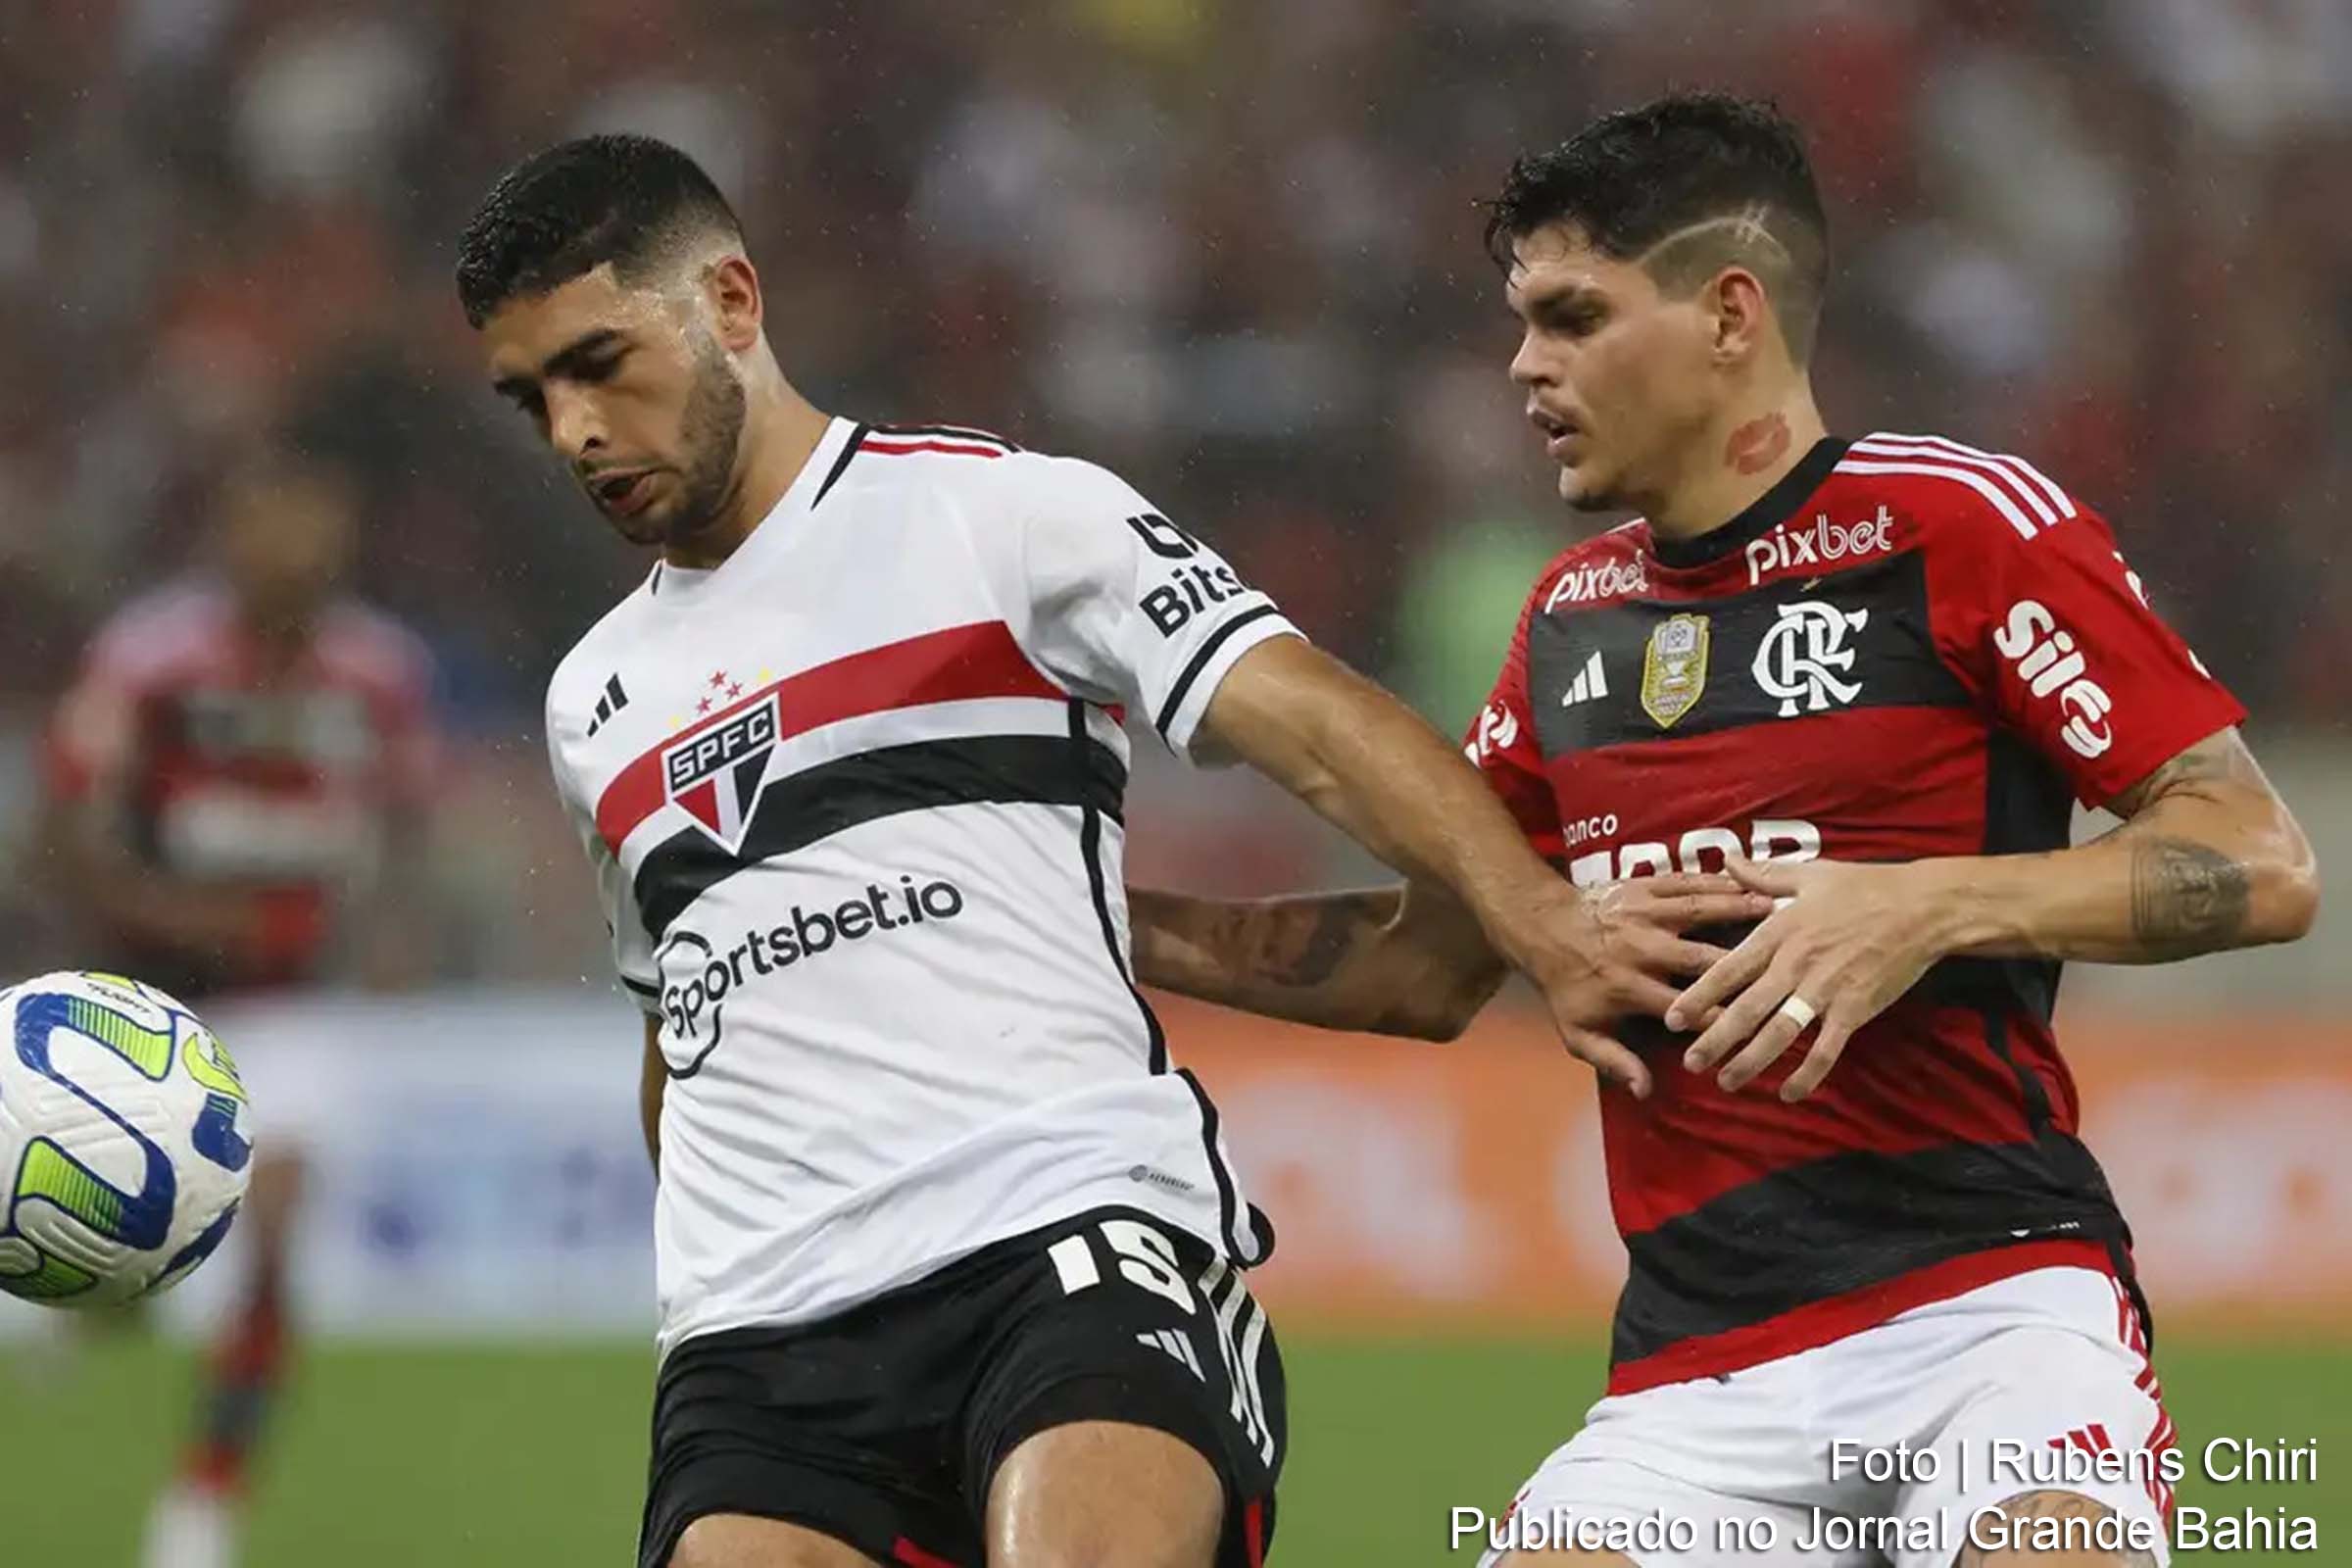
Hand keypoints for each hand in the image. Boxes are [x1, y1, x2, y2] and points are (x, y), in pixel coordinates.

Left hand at [1503, 873, 1776, 1098]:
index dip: (1720, 1019)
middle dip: (1739, 962)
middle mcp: (1641, 949)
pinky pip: (1685, 883)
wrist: (1542, 927)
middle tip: (1782, 963)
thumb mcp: (1578, 1031)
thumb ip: (1612, 1060)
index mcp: (1630, 988)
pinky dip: (1716, 882)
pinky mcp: (1645, 887)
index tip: (1756, 1028)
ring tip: (1775, 910)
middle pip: (1698, 958)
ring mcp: (1644, 914)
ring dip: (1736, 910)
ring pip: (1697, 911)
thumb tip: (1644, 1089)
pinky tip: (1747, 882)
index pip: (1683, 1008)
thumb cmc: (1567, 985)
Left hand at [1668, 853, 1951, 1100]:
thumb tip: (1728, 860)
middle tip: (1690, 1063)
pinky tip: (1790, 1093)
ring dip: (1751, 1061)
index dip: (1698, 995)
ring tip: (1726, 1082)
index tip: (1672, 1019)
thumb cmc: (1864, 887)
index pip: (1728, 968)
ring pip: (1780, 1033)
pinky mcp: (1855, 1009)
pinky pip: (1826, 1049)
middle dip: (1714, 1039)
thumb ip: (1763, 875)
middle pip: (1746, 1008)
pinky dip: (1808, 1074)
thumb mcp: (1809, 874)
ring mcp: (1826, 989)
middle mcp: (1796, 964)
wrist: (1922, 908)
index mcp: (1779, 931)